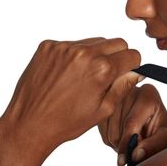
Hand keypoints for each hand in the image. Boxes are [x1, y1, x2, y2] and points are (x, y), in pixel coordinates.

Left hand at [0, 37, 143, 165]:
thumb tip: (136, 72)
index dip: (133, 65)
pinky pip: (72, 44)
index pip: (132, 54)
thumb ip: (123, 87)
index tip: (126, 73)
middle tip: (107, 75)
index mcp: (102, 69)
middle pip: (116, 43)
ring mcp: (64, 47)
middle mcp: (84, 53)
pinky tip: (67, 75)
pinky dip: (74, 56)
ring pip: (94, 42)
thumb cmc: (67, 122)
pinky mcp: (48, 46)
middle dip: (117, 57)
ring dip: (95, 55)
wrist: (30, 123)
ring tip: (83, 78)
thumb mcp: (103, 110)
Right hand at [97, 82, 166, 165]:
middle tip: (131, 152)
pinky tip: (122, 137)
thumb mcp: (165, 139)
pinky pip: (101, 129)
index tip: (123, 161)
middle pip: (117, 126)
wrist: (152, 127)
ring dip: (116, 143)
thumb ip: (153, 146)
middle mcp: (129, 88)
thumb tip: (135, 154)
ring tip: (130, 143)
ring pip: (107, 129)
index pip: (131, 122)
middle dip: (123, 144)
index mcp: (148, 93)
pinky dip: (109, 139)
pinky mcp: (103, 104)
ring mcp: (113, 94)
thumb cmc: (161, 132)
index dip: (127, 144)